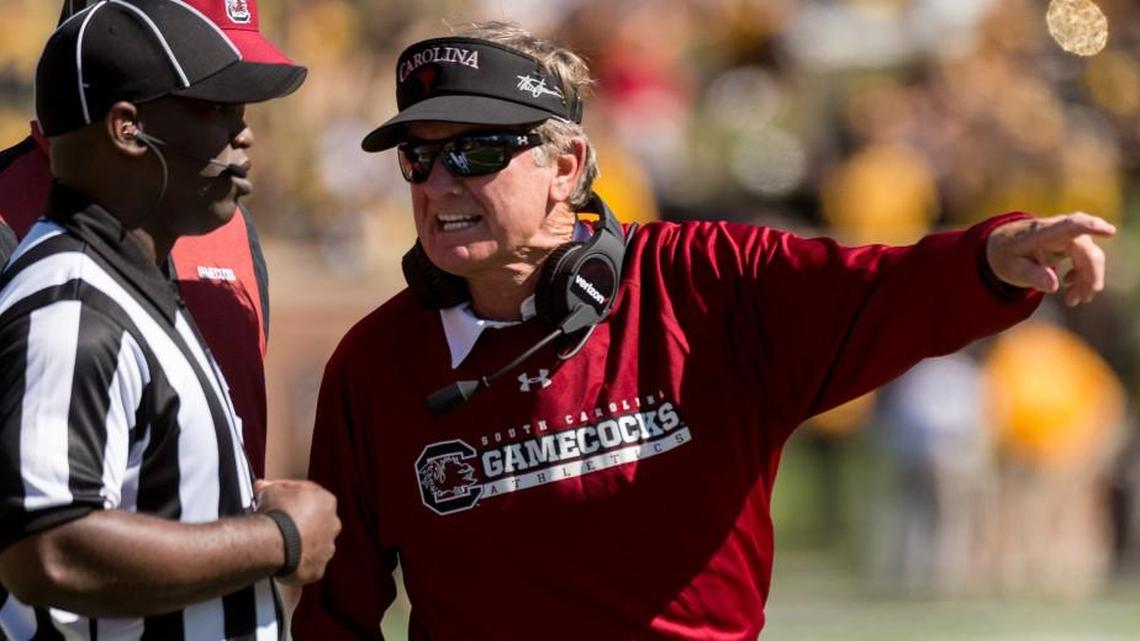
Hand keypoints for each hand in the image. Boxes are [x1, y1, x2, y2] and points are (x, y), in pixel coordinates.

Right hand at [255, 479, 340, 584]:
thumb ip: (269, 488)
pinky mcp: (317, 569)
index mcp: (327, 502)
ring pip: (312, 544)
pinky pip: (305, 565)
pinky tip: (281, 558)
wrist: (275, 544)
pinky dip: (295, 562)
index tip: (274, 495)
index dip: (288, 492)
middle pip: (313, 520)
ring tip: (278, 542)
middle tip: (277, 519)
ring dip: (298, 542)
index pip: (308, 493)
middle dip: (296, 519)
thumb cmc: (277, 516)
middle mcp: (332, 525)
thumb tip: (262, 487)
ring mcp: (326, 549)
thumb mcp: (269, 491)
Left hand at [985, 212, 1115, 305]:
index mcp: (1041, 232)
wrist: (1002, 244)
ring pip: (1090, 256)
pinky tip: (1069, 285)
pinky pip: (1087, 259)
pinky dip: (1083, 276)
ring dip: (1087, 279)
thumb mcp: (1010, 268)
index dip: (1090, 227)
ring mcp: (1067, 235)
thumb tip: (1054, 286)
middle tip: (1083, 299)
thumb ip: (1031, 275)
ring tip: (1073, 300)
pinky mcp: (1071, 243)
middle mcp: (1058, 230)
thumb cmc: (1006, 254)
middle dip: (1089, 276)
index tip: (1110, 231)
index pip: (1070, 225)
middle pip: (1086, 251)